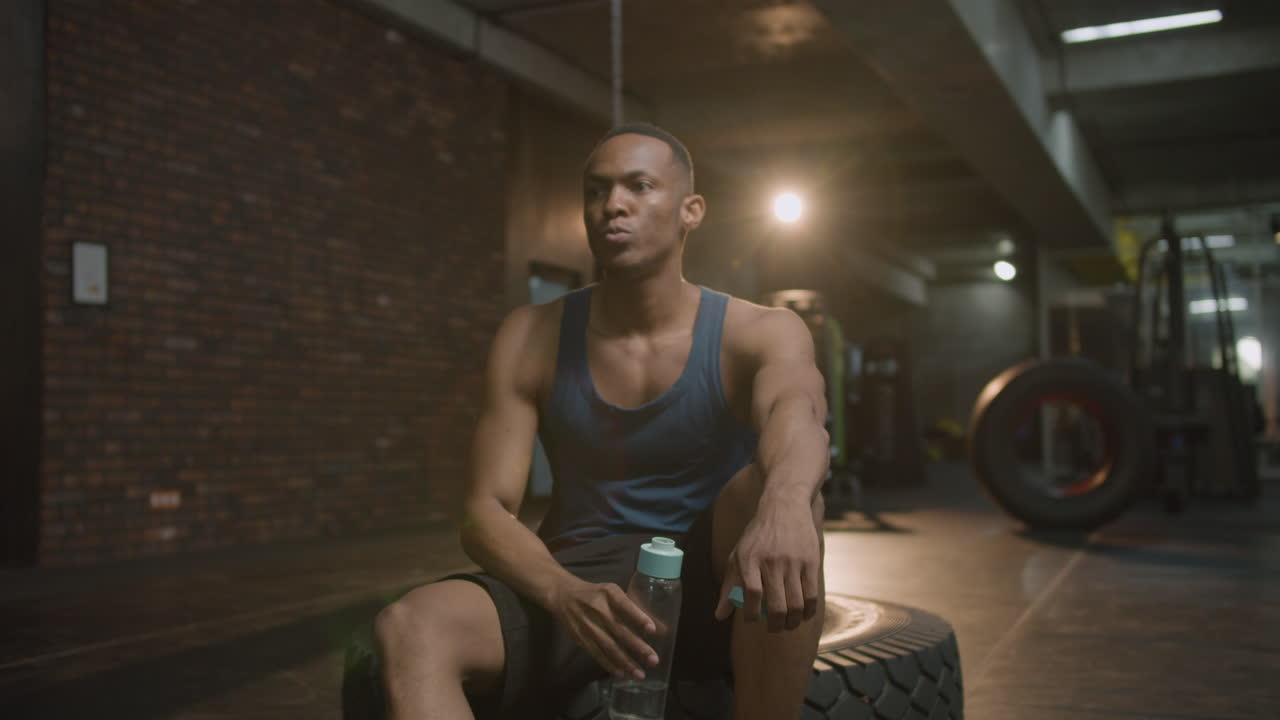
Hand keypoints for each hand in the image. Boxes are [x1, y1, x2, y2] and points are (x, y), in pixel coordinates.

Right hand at [548, 577, 659, 679]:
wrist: (564, 595)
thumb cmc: (597, 594)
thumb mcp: (614, 593)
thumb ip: (636, 609)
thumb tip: (662, 628)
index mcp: (608, 593)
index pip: (625, 605)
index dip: (638, 617)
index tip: (652, 630)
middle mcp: (597, 608)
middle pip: (619, 630)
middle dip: (637, 646)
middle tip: (653, 660)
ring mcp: (587, 624)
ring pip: (608, 646)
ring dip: (625, 662)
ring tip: (640, 674)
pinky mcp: (580, 637)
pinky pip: (596, 653)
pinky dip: (609, 664)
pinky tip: (621, 673)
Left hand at [714, 497, 820, 631]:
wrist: (785, 506)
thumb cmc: (757, 536)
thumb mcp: (738, 555)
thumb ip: (729, 586)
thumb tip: (720, 617)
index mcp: (749, 559)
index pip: (751, 593)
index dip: (751, 614)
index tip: (751, 621)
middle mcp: (771, 561)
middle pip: (776, 605)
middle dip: (775, 625)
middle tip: (773, 629)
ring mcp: (793, 562)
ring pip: (796, 604)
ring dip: (792, 622)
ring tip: (788, 624)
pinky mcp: (810, 561)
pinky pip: (811, 594)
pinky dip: (808, 611)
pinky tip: (803, 615)